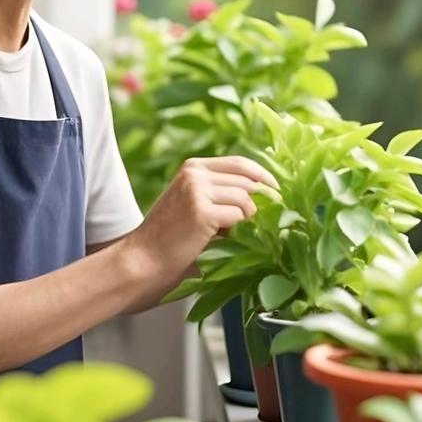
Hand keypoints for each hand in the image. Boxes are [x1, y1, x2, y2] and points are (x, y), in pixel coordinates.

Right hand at [122, 155, 277, 302]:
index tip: (276, 191)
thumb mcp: (194, 201)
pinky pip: (238, 217)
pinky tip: (218, 238)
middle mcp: (195, 173)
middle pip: (247, 181)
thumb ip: (220, 191)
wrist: (145, 258)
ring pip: (246, 199)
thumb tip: (266, 193)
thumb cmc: (172, 236)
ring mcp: (197, 191)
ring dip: (244, 219)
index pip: (240, 163)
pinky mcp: (202, 212)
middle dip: (261, 201)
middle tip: (261, 220)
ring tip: (225, 233)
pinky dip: (236, 230)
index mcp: (193, 167)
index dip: (262, 176)